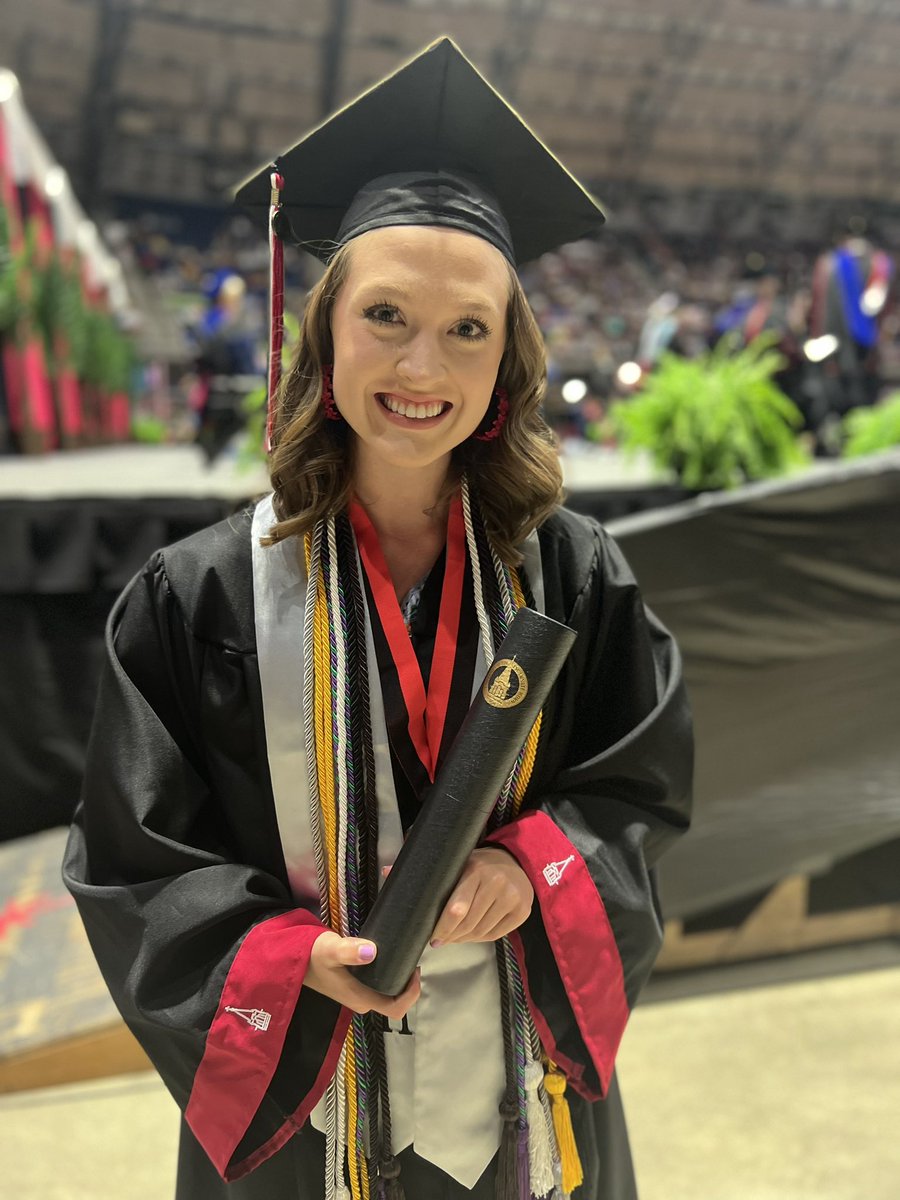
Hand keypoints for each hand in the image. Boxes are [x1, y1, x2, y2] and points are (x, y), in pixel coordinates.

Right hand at [304, 932, 419, 1019]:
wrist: (294, 959)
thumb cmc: (313, 955)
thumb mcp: (330, 949)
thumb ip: (348, 951)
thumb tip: (371, 952)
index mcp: (360, 998)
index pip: (395, 1008)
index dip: (411, 994)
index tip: (414, 970)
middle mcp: (362, 1001)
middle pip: (395, 1001)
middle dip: (408, 983)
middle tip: (410, 957)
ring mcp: (358, 995)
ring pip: (387, 993)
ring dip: (399, 979)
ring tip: (403, 955)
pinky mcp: (355, 987)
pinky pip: (380, 986)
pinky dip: (389, 975)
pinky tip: (389, 957)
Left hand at [430, 847, 533, 946]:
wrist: (515, 861)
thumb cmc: (482, 865)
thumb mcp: (463, 866)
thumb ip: (449, 886)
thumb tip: (431, 918)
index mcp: (476, 869)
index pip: (457, 909)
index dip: (443, 928)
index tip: (434, 938)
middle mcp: (496, 882)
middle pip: (468, 924)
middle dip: (452, 936)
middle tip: (443, 939)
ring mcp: (512, 897)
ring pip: (481, 932)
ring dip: (465, 938)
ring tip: (457, 936)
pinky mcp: (522, 911)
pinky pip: (495, 935)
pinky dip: (480, 938)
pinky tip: (472, 934)